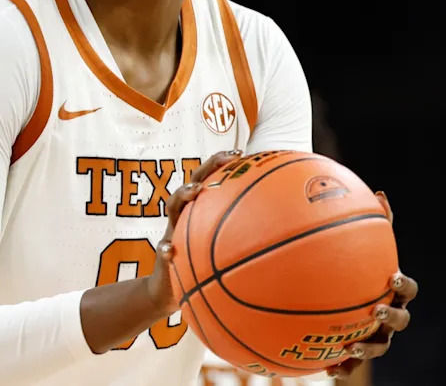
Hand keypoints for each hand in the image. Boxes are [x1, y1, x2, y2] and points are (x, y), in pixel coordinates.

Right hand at [146, 149, 243, 315]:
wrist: (171, 291)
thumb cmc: (202, 268)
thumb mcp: (225, 252)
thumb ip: (244, 240)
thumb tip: (283, 235)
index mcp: (201, 212)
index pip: (211, 181)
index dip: (222, 164)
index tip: (241, 154)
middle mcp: (186, 216)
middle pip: (194, 183)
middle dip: (207, 168)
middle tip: (225, 159)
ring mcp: (172, 232)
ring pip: (173, 208)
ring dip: (182, 196)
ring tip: (194, 192)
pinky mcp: (164, 254)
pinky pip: (162, 249)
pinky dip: (165, 248)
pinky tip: (169, 250)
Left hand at [328, 192, 418, 377]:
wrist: (347, 299)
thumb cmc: (360, 268)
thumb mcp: (365, 247)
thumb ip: (374, 224)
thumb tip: (380, 193)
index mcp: (393, 291)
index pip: (408, 288)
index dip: (404, 284)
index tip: (392, 277)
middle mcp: (389, 315)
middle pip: (401, 321)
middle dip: (390, 316)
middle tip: (375, 309)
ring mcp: (377, 336)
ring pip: (380, 347)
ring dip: (368, 349)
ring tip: (352, 348)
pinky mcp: (358, 352)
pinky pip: (353, 366)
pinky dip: (344, 370)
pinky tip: (328, 371)